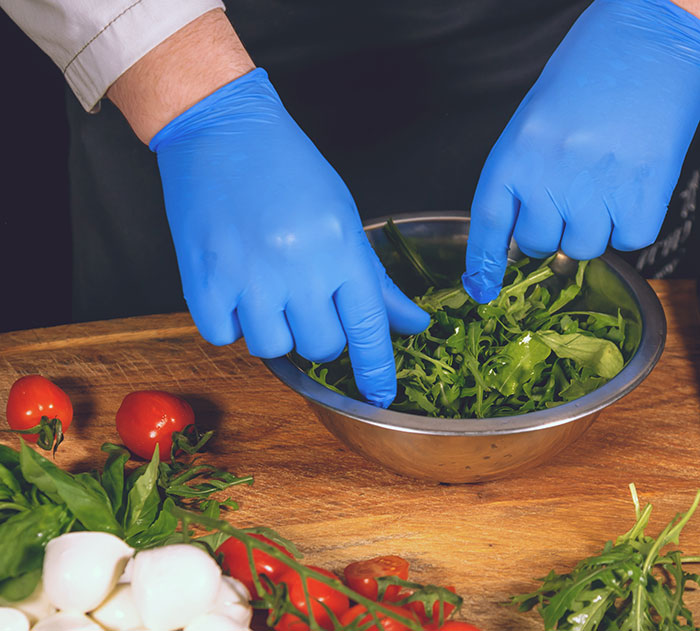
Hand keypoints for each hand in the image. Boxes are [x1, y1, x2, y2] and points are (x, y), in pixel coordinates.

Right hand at [150, 69, 428, 406]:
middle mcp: (296, 267)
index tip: (381, 395)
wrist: (220, 128)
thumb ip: (374, 277)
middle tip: (310, 305)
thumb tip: (411, 324)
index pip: (369, 327)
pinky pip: (224, 336)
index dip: (378, 369)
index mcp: (339, 247)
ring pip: (274, 350)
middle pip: (322, 347)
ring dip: (277, 332)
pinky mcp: (201, 280)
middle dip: (323, 338)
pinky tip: (235, 288)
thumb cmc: (288, 167)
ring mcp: (246, 276)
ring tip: (268, 292)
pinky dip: (233, 322)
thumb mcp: (342, 216)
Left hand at [463, 0, 699, 302]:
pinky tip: (632, 190)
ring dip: (592, 230)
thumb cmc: (589, 72)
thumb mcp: (535, 121)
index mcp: (514, 153)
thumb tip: (524, 231)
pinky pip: (630, 240)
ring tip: (605, 186)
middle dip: (550, 233)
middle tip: (569, 201)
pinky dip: (630, 225)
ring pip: (583, 248)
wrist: (651, 35)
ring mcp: (595, 185)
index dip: (484, 260)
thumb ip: (524, 175)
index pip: (489, 222)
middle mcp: (548, 174)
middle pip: (538, 243)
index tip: (481, 286)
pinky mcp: (643, 190)